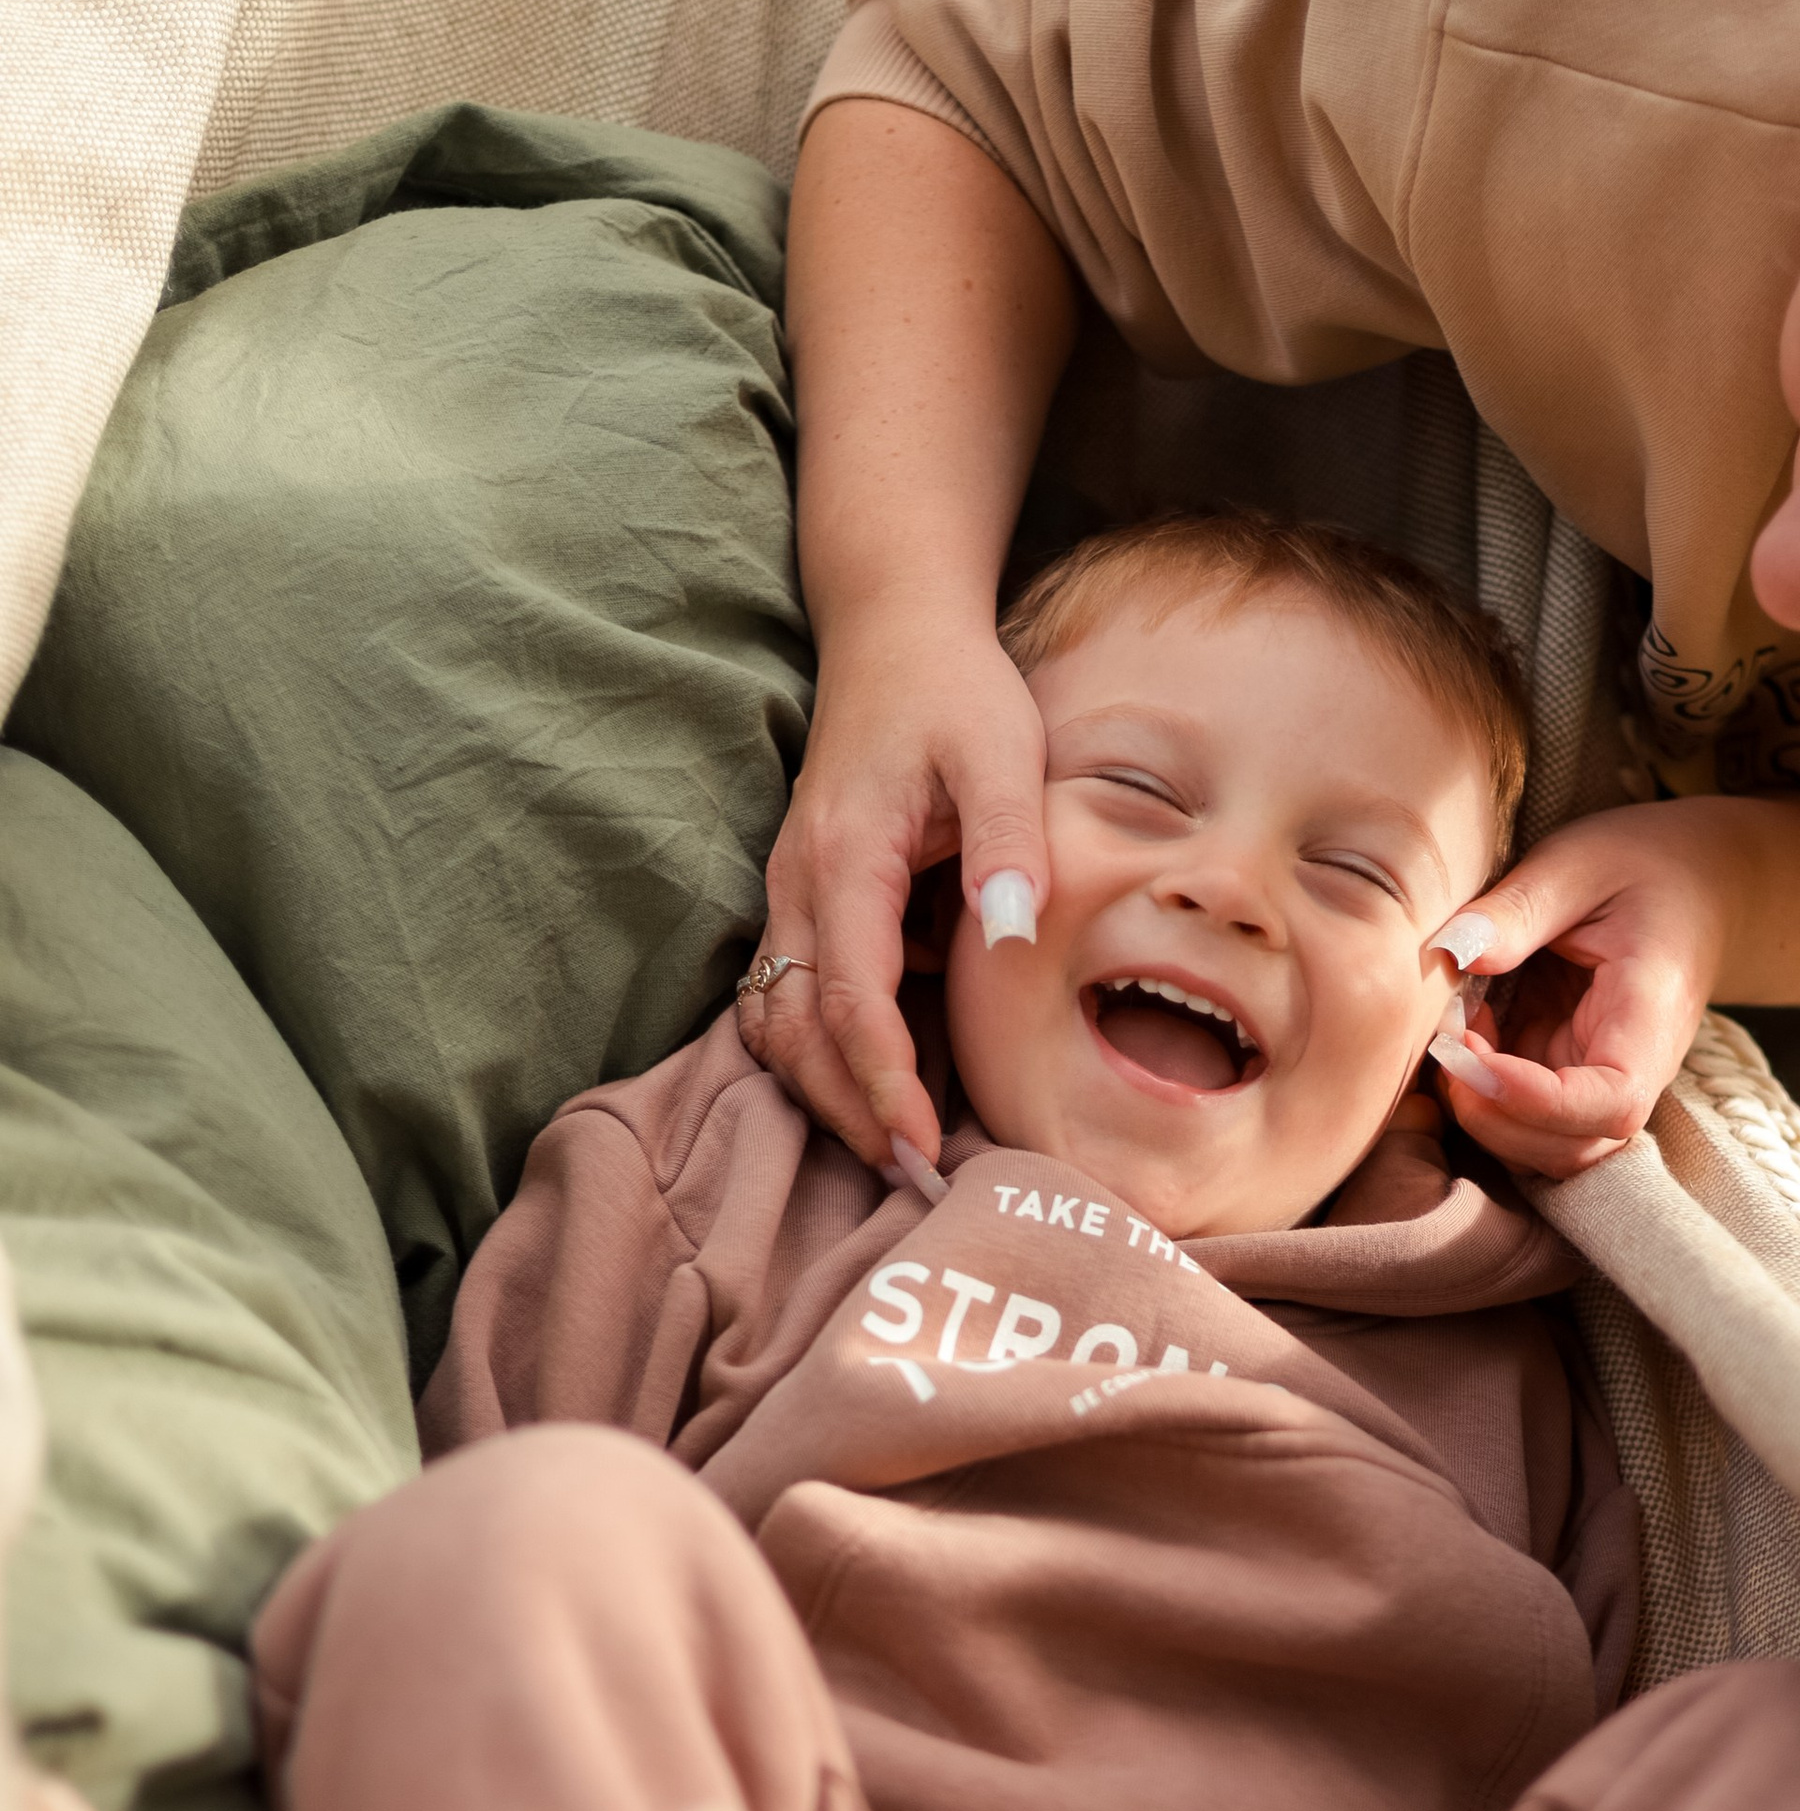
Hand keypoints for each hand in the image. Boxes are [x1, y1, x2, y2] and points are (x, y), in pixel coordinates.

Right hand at [740, 598, 1049, 1168]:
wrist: (892, 634)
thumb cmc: (953, 691)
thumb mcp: (1000, 748)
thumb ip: (1008, 840)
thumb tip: (1013, 930)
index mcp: (845, 855)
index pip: (846, 995)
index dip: (880, 1078)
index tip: (920, 1142)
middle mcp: (797, 884)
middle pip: (793, 1029)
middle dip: (847, 1110)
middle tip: (912, 1176)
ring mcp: (790, 895)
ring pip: (775, 1023)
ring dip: (824, 1093)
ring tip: (894, 1149)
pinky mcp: (802, 901)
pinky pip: (785, 999)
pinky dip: (819, 1055)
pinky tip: (882, 1086)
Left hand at [1424, 798, 1733, 1179]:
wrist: (1696, 885)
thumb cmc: (1645, 867)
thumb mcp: (1580, 862)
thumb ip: (1519, 908)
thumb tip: (1453, 953)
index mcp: (1651, 1019)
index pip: (1611, 1103)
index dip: (1536, 1102)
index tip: (1472, 1059)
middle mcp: (1633, 1070)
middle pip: (1570, 1147)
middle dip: (1493, 1115)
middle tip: (1444, 1042)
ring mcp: (1598, 1082)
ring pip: (1543, 1148)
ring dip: (1483, 1112)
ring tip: (1452, 1035)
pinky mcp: (1568, 1077)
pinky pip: (1523, 1118)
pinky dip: (1481, 1095)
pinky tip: (1464, 1036)